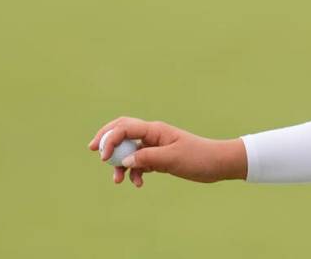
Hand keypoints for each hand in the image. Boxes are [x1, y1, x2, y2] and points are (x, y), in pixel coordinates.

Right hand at [87, 116, 246, 186]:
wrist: (218, 164)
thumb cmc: (198, 157)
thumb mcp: (172, 159)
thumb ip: (147, 158)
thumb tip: (124, 161)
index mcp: (155, 130)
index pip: (125, 127)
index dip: (109, 139)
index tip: (102, 157)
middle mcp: (153, 135)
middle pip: (123, 131)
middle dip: (106, 139)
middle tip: (91, 149)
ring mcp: (155, 146)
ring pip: (129, 150)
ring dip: (120, 164)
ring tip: (117, 181)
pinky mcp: (159, 157)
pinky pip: (139, 162)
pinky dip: (135, 172)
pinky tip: (138, 183)